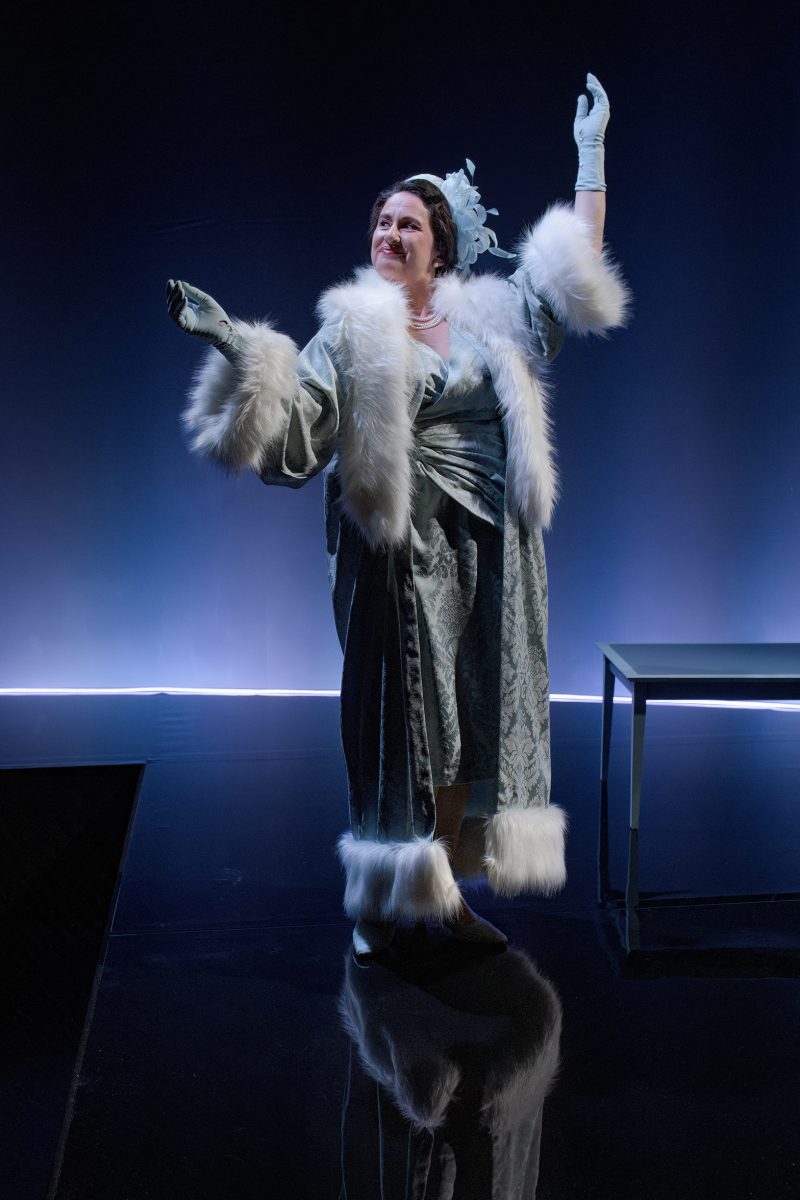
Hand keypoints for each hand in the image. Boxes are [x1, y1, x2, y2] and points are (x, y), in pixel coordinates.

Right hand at [166, 279, 240, 360]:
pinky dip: (180, 308)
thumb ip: (194, 292)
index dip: (172, 290)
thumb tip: (182, 283)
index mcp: (189, 309)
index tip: (171, 281)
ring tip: (181, 291)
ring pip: (172, 311)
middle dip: (172, 293)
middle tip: (176, 284)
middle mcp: (185, 316)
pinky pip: (178, 318)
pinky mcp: (186, 328)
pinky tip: (185, 299)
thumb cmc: (217, 316)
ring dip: (175, 300)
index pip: (176, 299)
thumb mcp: (205, 300)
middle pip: (172, 304)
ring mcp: (185, 322)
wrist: (225, 330)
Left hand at [574, 73, 608, 191]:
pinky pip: (601, 97)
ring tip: (590, 78)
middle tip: (589, 76)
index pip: (596, 97)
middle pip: (599, 94)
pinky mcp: (604, 110)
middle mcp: (601, 110)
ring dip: (596, 85)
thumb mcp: (580, 118)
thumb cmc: (582, 135)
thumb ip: (582, 107)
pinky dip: (596, 91)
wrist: (587, 143)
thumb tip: (582, 96)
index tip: (587, 81)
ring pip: (601, 94)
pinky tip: (590, 86)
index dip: (592, 89)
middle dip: (594, 84)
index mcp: (596, 112)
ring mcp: (603, 110)